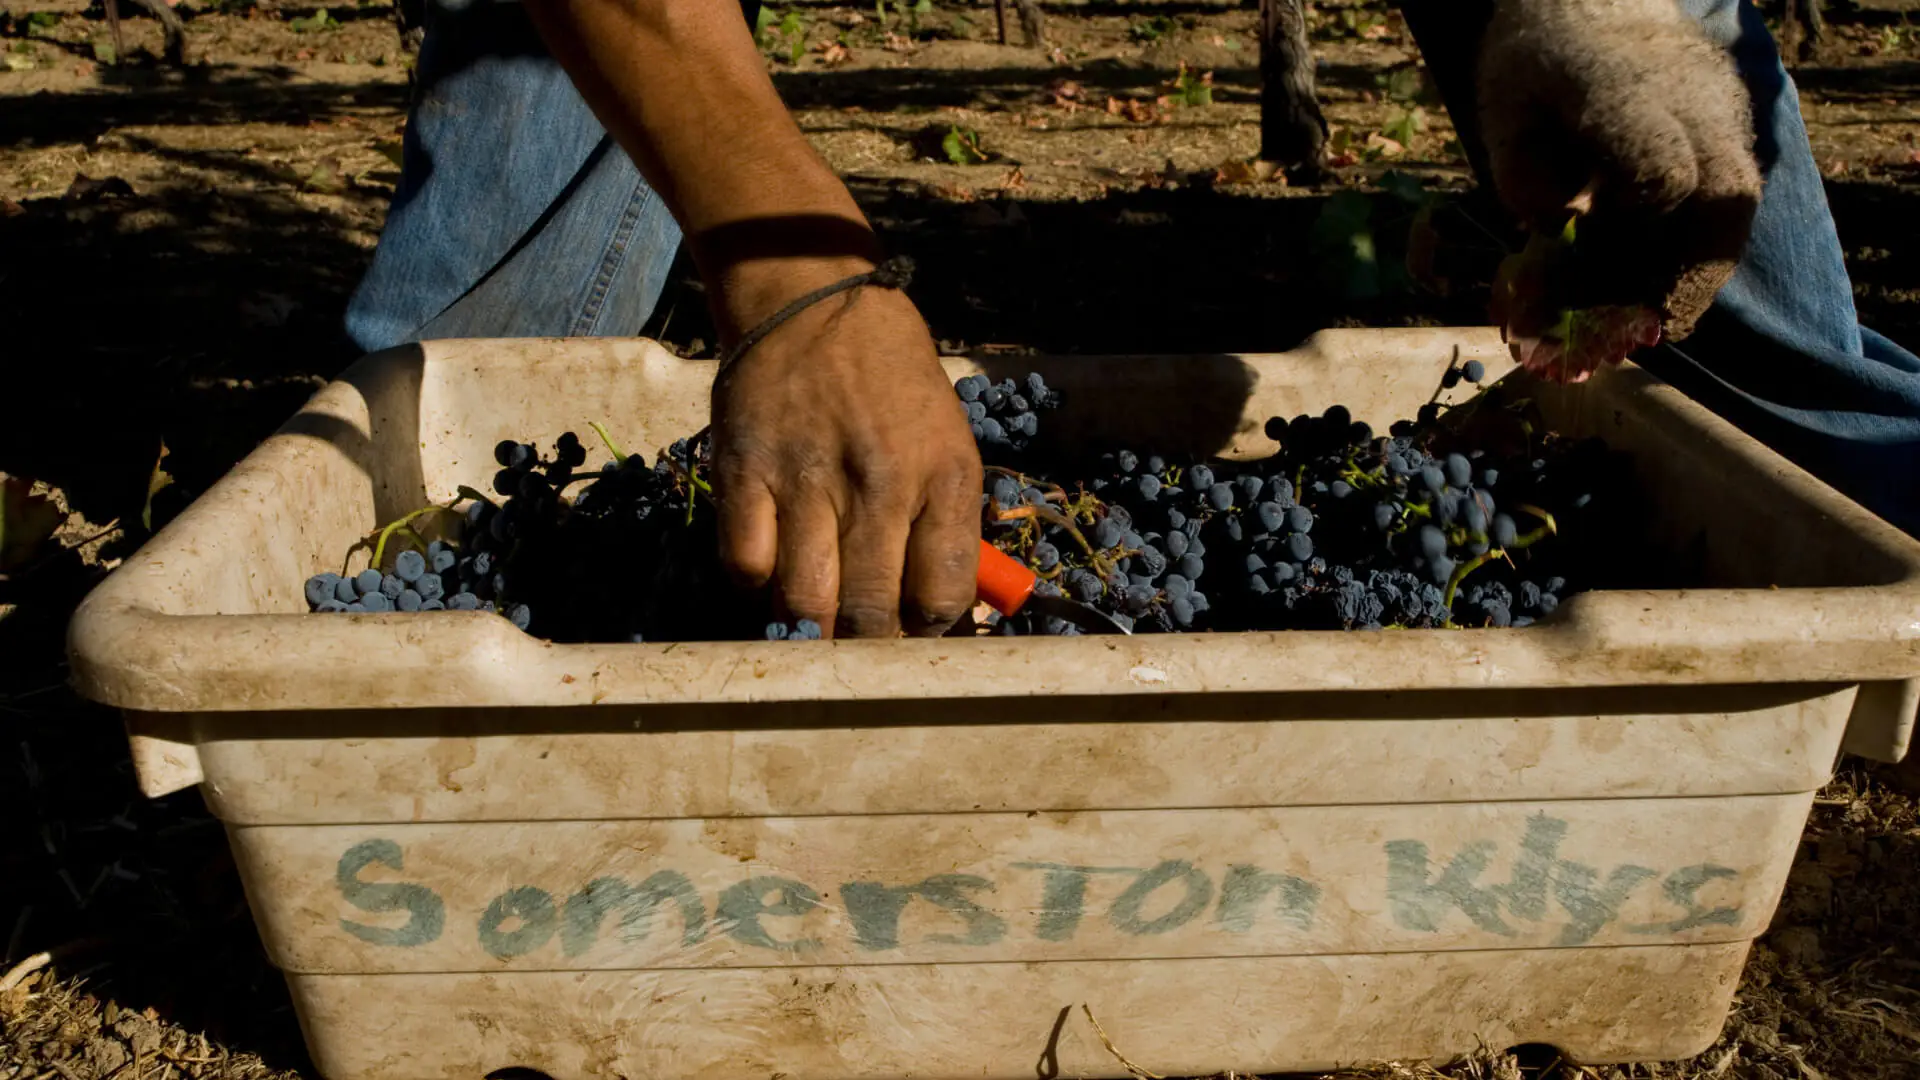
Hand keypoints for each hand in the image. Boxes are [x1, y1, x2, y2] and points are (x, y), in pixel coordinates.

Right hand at [708, 257, 982, 638]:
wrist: (811, 300)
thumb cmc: (891, 380)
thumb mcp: (948, 439)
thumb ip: (949, 525)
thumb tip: (949, 617)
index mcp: (944, 473)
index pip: (945, 594)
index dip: (933, 634)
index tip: (918, 636)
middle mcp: (881, 480)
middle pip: (874, 613)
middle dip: (869, 652)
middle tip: (862, 649)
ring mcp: (808, 477)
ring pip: (806, 603)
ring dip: (812, 631)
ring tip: (817, 628)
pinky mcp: (745, 472)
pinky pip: (745, 567)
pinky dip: (757, 588)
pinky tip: (772, 573)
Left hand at [1476, 0, 1762, 354]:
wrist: (1591, 4)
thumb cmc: (1536, 65)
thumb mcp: (1503, 113)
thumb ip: (1524, 175)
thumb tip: (1561, 232)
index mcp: (1623, 89)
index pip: (1661, 172)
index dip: (1641, 236)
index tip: (1613, 274)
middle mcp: (1691, 95)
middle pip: (1726, 197)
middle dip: (1695, 274)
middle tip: (1659, 324)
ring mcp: (1722, 106)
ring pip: (1741, 201)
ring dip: (1702, 265)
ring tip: (1658, 310)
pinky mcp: (1734, 122)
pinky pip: (1732, 191)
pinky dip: (1701, 240)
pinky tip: (1660, 271)